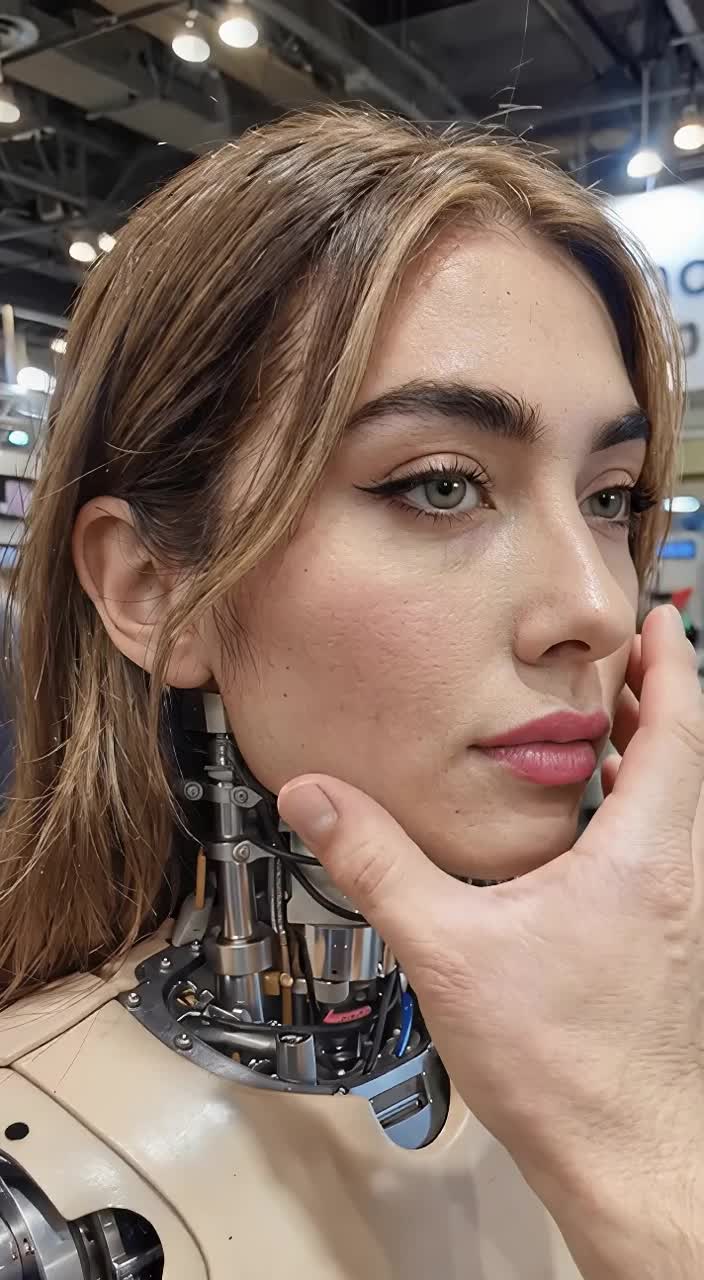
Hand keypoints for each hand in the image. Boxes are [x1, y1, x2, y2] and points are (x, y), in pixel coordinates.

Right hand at [278, 605, 703, 1277]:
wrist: (631, 1159)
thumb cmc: (563, 1066)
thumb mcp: (448, 950)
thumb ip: (377, 863)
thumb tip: (316, 797)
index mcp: (643, 855)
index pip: (677, 729)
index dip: (670, 666)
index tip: (661, 622)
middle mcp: (681, 876)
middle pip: (687, 760)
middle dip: (658, 699)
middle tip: (624, 661)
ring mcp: (686, 915)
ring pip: (684, 808)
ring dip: (656, 756)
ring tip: (612, 729)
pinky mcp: (679, 949)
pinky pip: (673, 851)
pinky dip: (649, 810)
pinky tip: (600, 835)